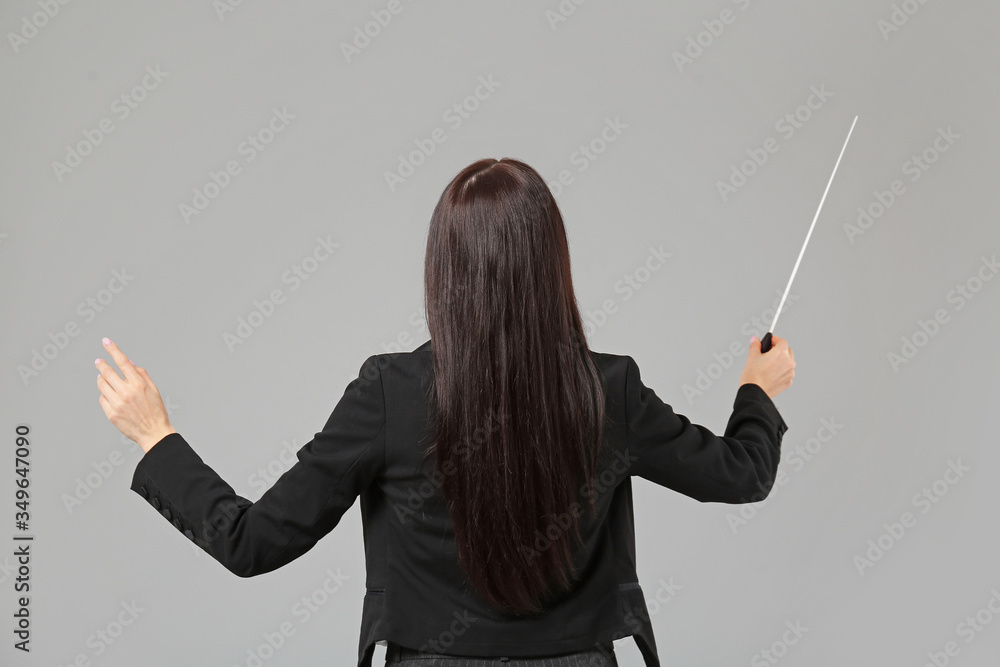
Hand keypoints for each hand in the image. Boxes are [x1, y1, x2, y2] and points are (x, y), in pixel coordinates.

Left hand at [95, 338, 175, 453]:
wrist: (153, 433)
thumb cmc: (156, 411)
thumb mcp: (153, 389)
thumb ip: (141, 374)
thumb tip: (128, 363)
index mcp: (139, 384)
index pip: (123, 362)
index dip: (113, 350)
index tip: (106, 341)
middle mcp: (127, 392)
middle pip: (107, 372)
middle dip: (101, 364)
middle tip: (98, 361)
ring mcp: (117, 403)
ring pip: (102, 385)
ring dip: (101, 380)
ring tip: (104, 379)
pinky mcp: (111, 414)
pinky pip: (102, 399)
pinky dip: (104, 395)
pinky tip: (110, 396)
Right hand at [739, 334, 794, 398]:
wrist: (754, 392)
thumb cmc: (753, 376)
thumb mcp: (752, 356)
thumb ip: (755, 345)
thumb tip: (756, 341)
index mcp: (781, 353)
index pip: (782, 341)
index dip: (775, 339)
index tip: (770, 341)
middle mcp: (789, 362)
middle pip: (787, 351)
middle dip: (779, 350)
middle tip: (768, 352)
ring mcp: (790, 373)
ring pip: (788, 362)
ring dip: (781, 361)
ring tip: (769, 364)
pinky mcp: (788, 382)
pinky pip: (787, 373)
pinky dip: (781, 371)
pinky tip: (771, 373)